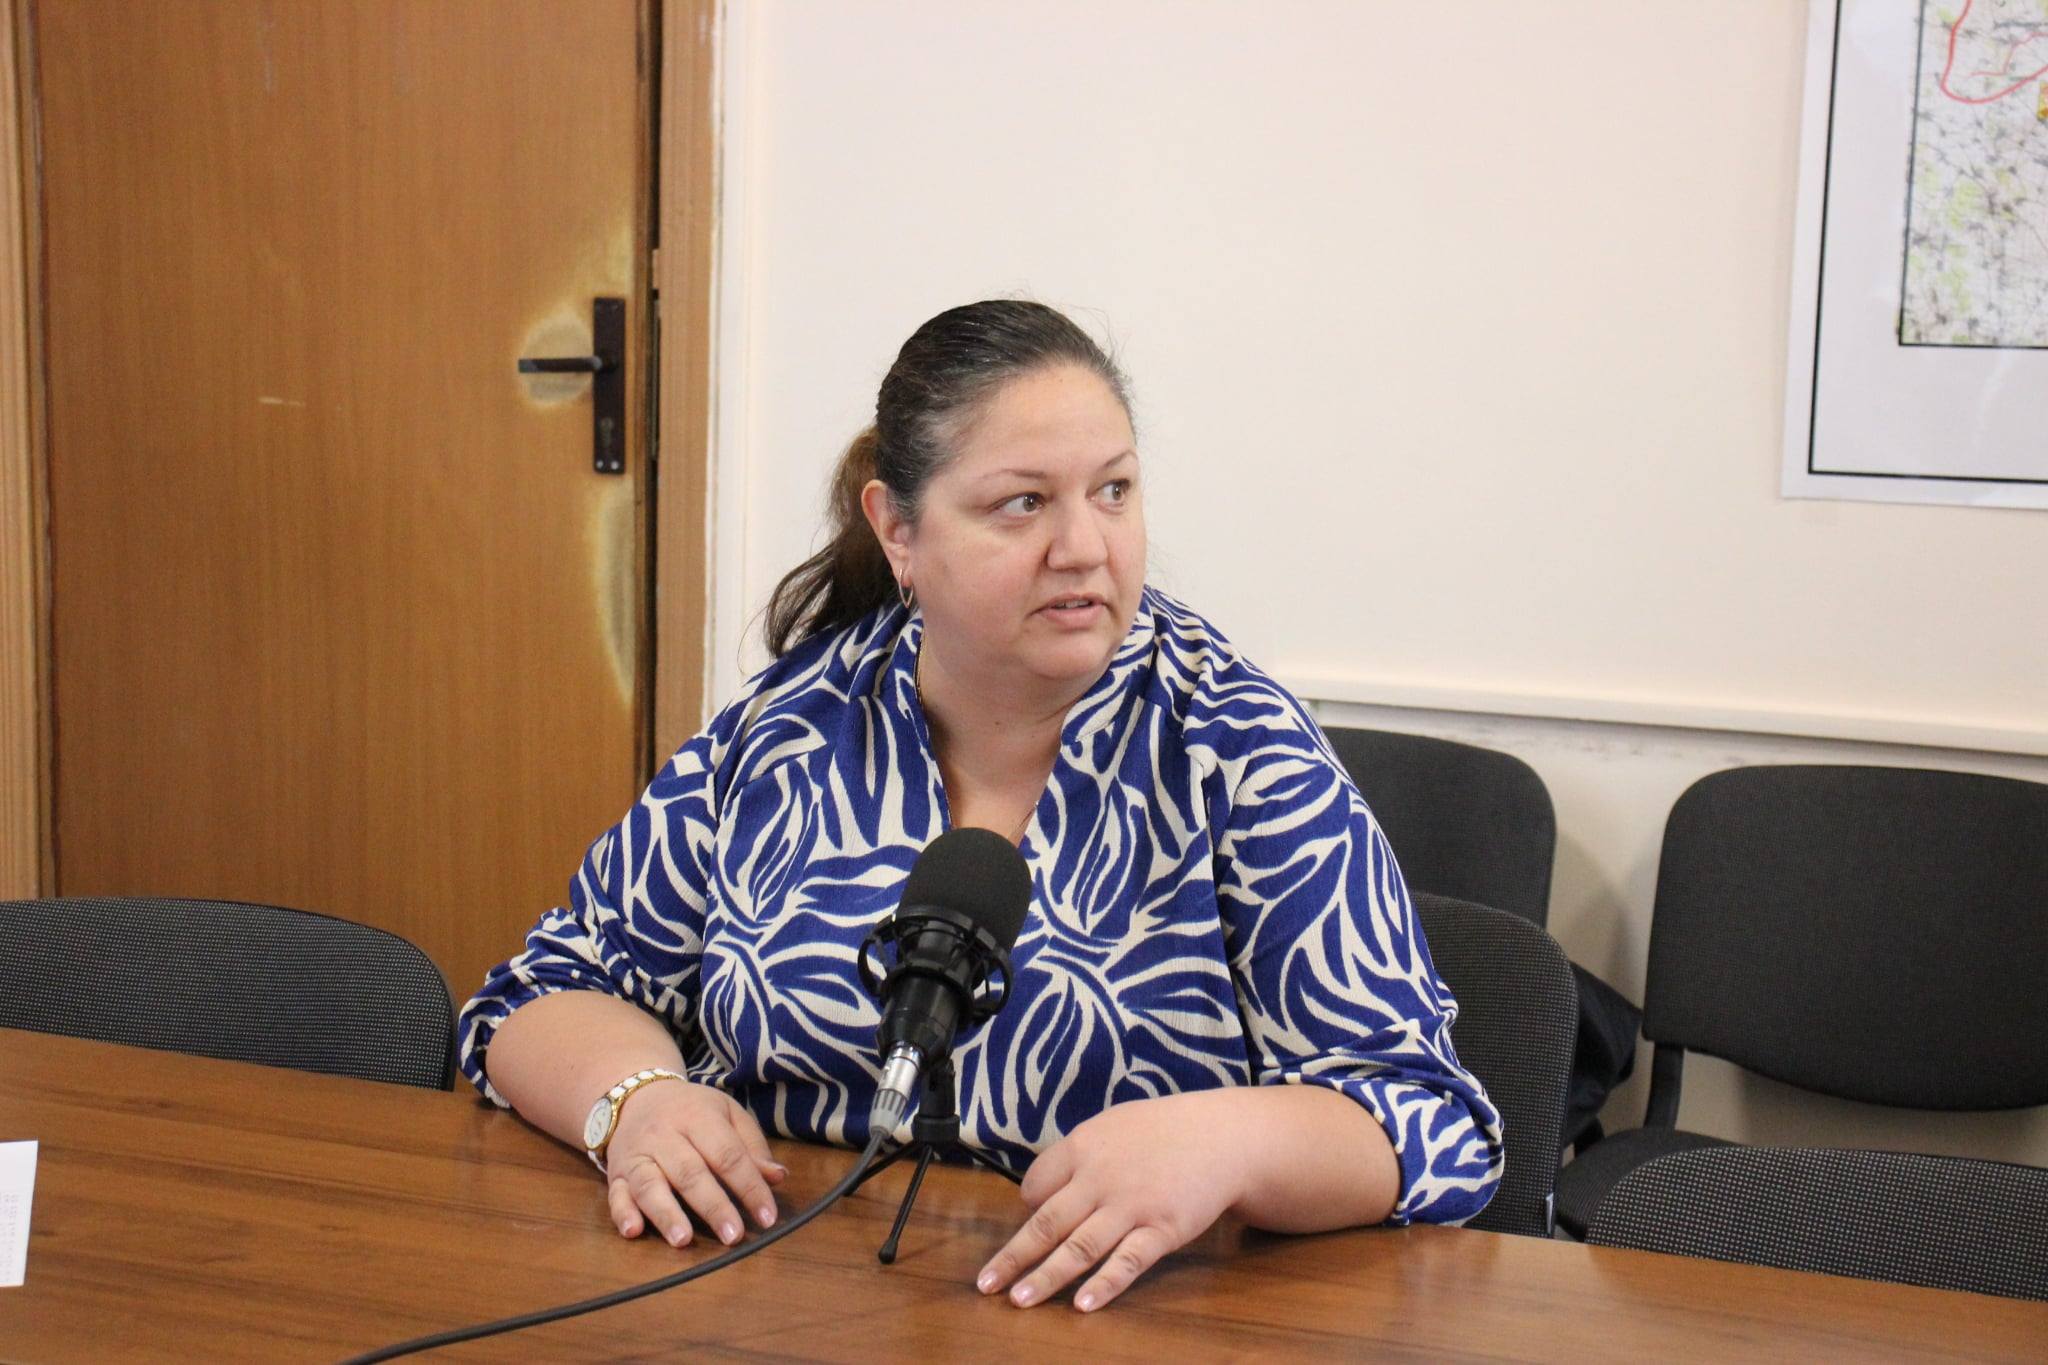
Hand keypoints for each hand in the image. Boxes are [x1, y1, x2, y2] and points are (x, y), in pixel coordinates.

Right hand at [603, 1080, 787, 1247]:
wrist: (638, 1097)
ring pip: (650, 1185)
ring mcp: (637, 1155)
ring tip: (683, 1240)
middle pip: (690, 1172)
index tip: (767, 1217)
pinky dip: (623, 1214)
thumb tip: (778, 1178)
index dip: (749, 1186)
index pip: (727, 1154)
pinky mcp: (616, 1173)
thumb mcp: (727, 1114)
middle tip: (733, 1236)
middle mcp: (664, 1135)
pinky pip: (615, 1195)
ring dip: (666, 1214)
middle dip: (713, 1206)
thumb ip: (751, 1147)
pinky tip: (633, 1231)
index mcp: (698, 1117)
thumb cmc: (692, 1111)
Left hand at [975, 1090, 1250, 1312]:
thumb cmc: (1162, 1133)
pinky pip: (1127, 1262)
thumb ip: (1074, 1157)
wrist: (1221, 1135)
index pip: (1036, 1185)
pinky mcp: (1161, 1229)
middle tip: (987, 1284)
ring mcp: (1131, 1206)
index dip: (1027, 1209)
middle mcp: (1101, 1178)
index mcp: (1083, 1147)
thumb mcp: (1111, 1126)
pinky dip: (1104, 1285)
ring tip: (1019, 1300)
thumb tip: (1036, 1193)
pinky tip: (1083, 1305)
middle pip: (1048, 1223)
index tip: (1026, 1225)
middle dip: (1014, 1257)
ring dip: (1046, 1277)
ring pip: (1079, 1248)